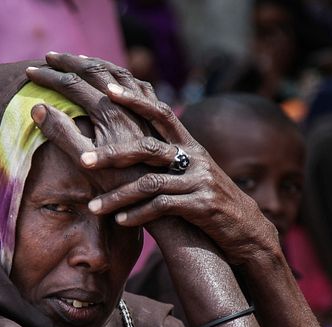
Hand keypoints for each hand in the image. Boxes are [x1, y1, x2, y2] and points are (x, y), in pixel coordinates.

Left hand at [28, 53, 280, 265]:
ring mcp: (200, 181)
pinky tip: (121, 222)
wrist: (248, 231)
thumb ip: (167, 160)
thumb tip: (130, 148)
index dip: (135, 99)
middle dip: (113, 154)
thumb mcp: (191, 175)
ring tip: (94, 207)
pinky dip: (139, 215)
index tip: (106, 90)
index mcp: (190, 146)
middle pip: (148, 147)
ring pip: (150, 183)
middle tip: (83, 161)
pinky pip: (163, 207)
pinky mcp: (203, 206)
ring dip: (118, 196)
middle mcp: (195, 158)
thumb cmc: (209, 203)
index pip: (161, 113)